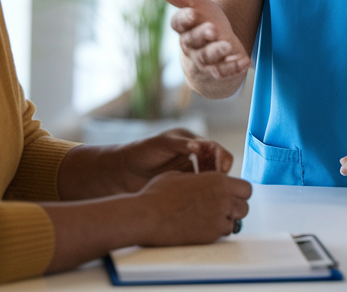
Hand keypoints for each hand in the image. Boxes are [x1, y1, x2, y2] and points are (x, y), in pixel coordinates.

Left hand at [113, 129, 234, 192]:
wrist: (123, 171)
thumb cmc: (142, 152)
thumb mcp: (162, 144)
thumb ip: (180, 144)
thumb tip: (198, 146)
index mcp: (192, 142)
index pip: (215, 148)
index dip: (222, 157)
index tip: (223, 169)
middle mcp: (195, 157)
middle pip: (217, 164)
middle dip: (222, 174)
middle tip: (221, 186)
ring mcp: (190, 173)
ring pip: (210, 179)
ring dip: (214, 186)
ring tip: (213, 196)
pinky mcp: (184, 187)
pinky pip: (199, 191)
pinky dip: (204, 196)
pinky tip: (202, 203)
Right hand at [131, 170, 252, 246]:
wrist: (146, 216)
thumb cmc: (158, 194)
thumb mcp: (180, 175)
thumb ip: (199, 178)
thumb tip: (202, 180)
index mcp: (217, 180)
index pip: (246, 188)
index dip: (238, 192)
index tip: (230, 195)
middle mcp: (223, 198)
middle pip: (245, 206)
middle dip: (236, 207)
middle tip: (223, 208)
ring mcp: (218, 218)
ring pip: (236, 221)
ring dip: (227, 219)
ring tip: (211, 218)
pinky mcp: (210, 235)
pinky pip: (223, 233)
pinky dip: (217, 231)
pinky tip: (203, 227)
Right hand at [152, 0, 250, 82]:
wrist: (212, 54)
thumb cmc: (202, 23)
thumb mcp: (194, 7)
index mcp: (184, 29)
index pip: (178, 24)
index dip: (185, 18)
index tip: (193, 12)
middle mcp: (191, 46)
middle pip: (193, 41)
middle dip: (202, 35)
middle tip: (213, 30)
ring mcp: (204, 61)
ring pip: (207, 57)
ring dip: (217, 51)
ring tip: (228, 46)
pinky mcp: (218, 72)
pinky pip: (224, 72)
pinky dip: (234, 67)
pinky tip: (244, 61)